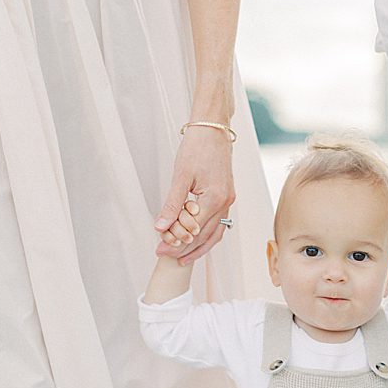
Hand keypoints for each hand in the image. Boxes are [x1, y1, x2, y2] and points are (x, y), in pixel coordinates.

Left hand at [154, 126, 234, 262]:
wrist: (213, 129)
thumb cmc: (197, 147)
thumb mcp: (181, 176)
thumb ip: (172, 204)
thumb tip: (161, 226)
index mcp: (216, 198)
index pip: (194, 230)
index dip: (176, 242)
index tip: (159, 248)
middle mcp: (226, 202)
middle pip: (205, 235)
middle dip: (184, 247)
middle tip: (164, 255)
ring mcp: (228, 200)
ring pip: (215, 233)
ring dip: (198, 246)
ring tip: (181, 258)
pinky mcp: (226, 196)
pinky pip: (218, 223)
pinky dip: (207, 235)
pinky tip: (196, 240)